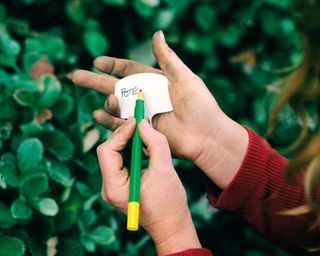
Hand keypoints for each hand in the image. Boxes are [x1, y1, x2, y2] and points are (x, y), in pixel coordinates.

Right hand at [73, 31, 247, 188]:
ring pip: (117, 107)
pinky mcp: (141, 131)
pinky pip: (120, 126)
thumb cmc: (199, 105)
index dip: (112, 65)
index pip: (128, 70)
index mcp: (154, 81)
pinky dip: (109, 121)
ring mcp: (141, 115)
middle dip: (95, 81)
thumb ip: (167, 58)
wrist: (206, 135)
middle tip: (76, 76)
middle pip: (115, 87)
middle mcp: (144, 97)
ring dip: (108, 103)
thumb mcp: (184, 77)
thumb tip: (156, 33)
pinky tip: (99, 116)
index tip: (98, 62)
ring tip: (111, 102)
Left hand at [97, 118, 200, 254]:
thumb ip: (155, 143)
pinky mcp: (122, 183)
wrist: (171, 225)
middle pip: (109, 151)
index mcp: (114, 188)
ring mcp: (114, 186)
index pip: (107, 151)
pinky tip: (145, 146)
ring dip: (129, 141)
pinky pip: (122, 160)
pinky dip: (132, 150)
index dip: (120, 133)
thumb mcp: (165, 170)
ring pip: (115, 153)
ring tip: (144, 133)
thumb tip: (143, 123)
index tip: (135, 121)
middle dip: (124, 134)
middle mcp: (109, 187)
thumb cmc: (169, 203)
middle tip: (139, 121)